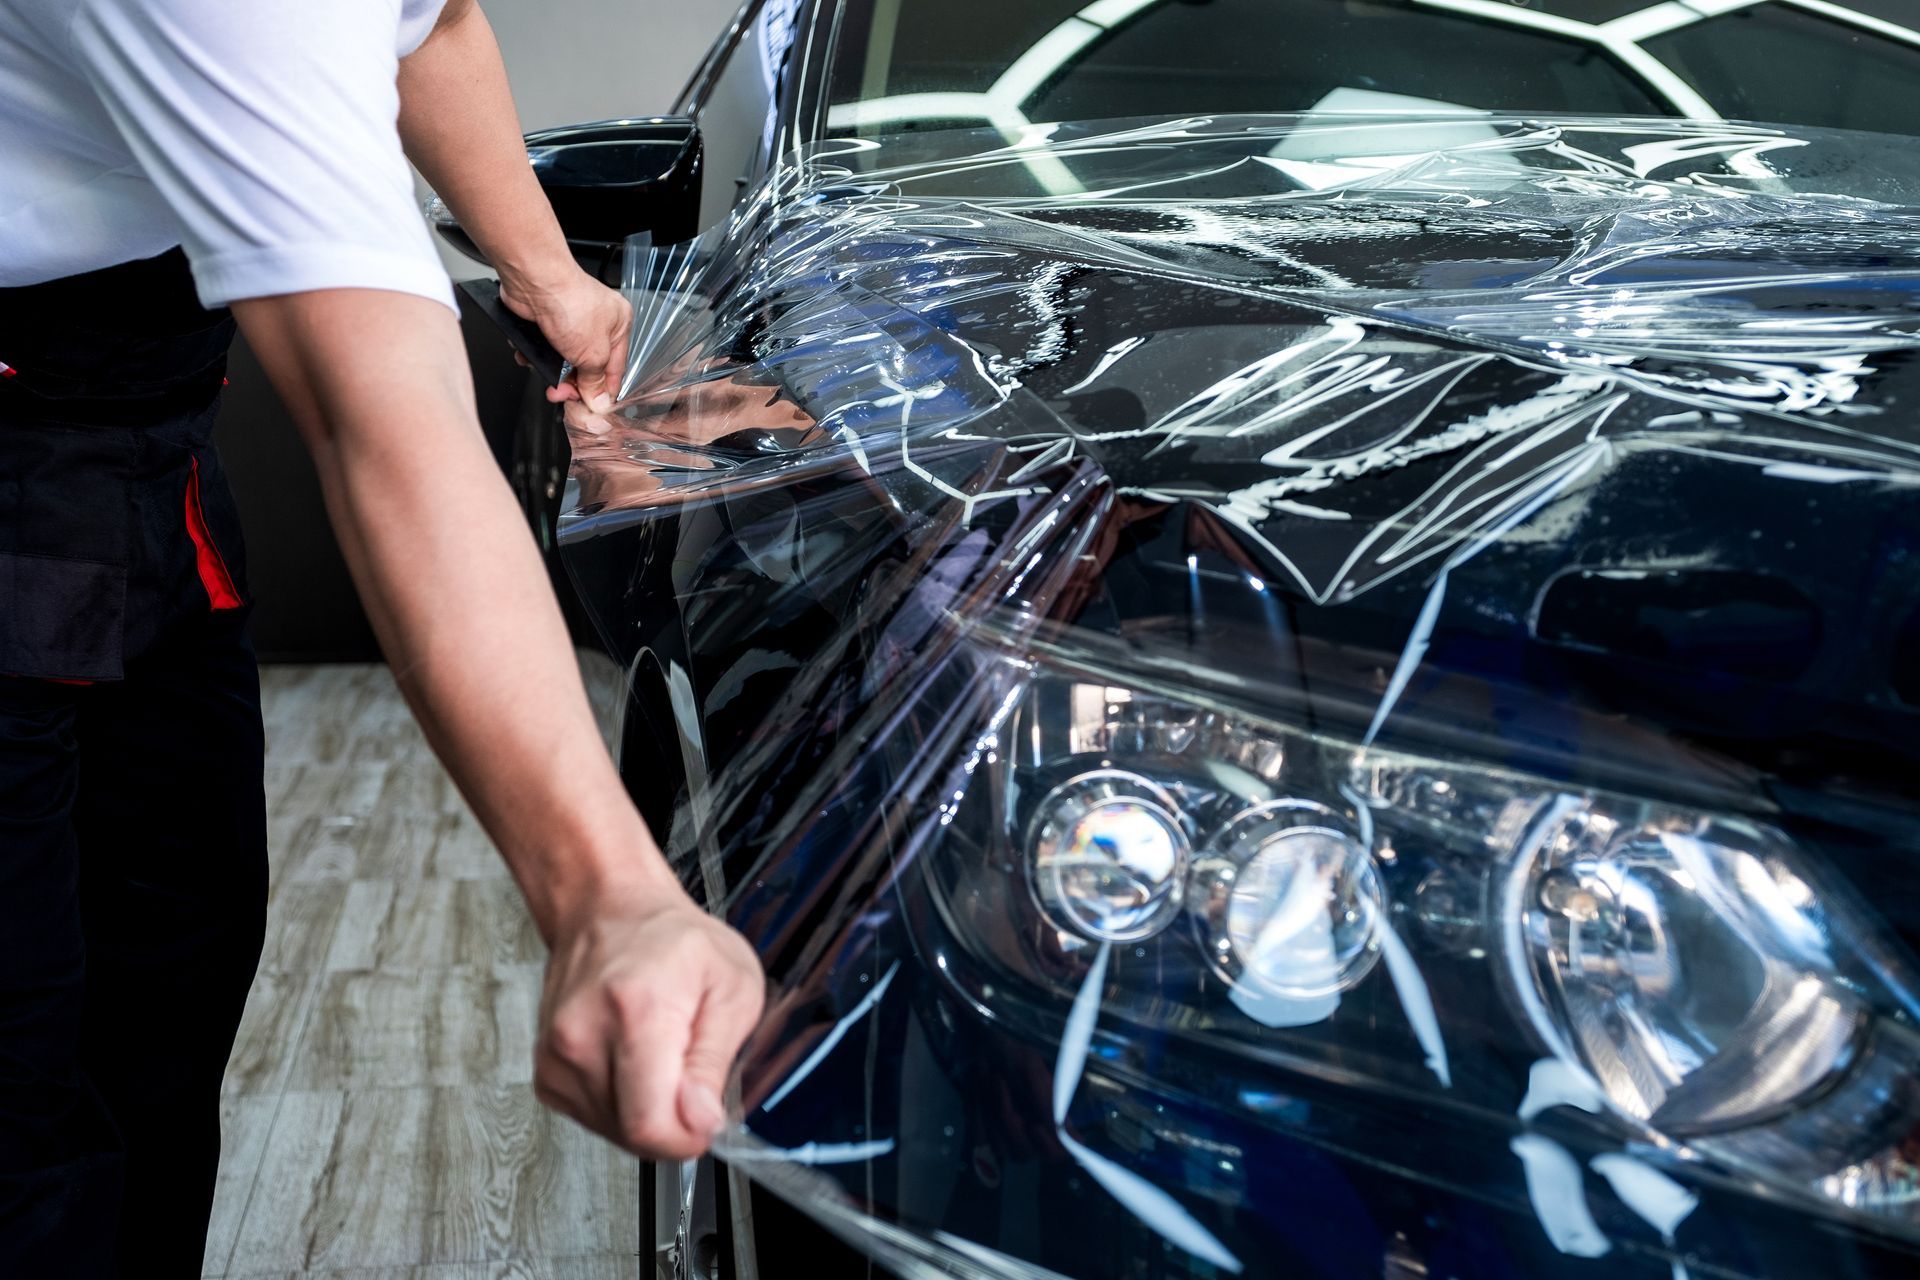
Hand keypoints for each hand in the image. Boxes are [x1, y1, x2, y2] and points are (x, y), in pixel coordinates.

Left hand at [500, 266, 631, 411]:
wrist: (534, 282)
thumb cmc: (569, 303)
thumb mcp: (592, 354)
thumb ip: (595, 381)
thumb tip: (599, 401)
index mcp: (619, 325)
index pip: (615, 368)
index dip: (603, 390)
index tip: (593, 406)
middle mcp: (597, 322)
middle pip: (588, 366)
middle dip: (573, 384)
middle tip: (562, 395)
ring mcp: (571, 321)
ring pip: (564, 360)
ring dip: (552, 373)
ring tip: (546, 379)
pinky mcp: (547, 322)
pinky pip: (545, 349)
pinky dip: (536, 357)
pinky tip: (531, 358)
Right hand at [534, 882, 766, 1158]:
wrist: (609, 910)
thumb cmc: (673, 941)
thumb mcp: (733, 986)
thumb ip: (717, 1060)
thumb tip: (700, 1121)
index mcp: (636, 1012)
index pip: (650, 1124)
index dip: (688, 1136)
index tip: (707, 1115)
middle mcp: (583, 1037)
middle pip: (634, 1135)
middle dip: (674, 1121)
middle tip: (688, 1068)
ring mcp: (557, 1056)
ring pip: (615, 1133)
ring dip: (647, 1112)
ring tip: (659, 1056)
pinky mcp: (546, 1072)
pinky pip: (594, 1119)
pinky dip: (622, 1105)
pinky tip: (633, 1062)